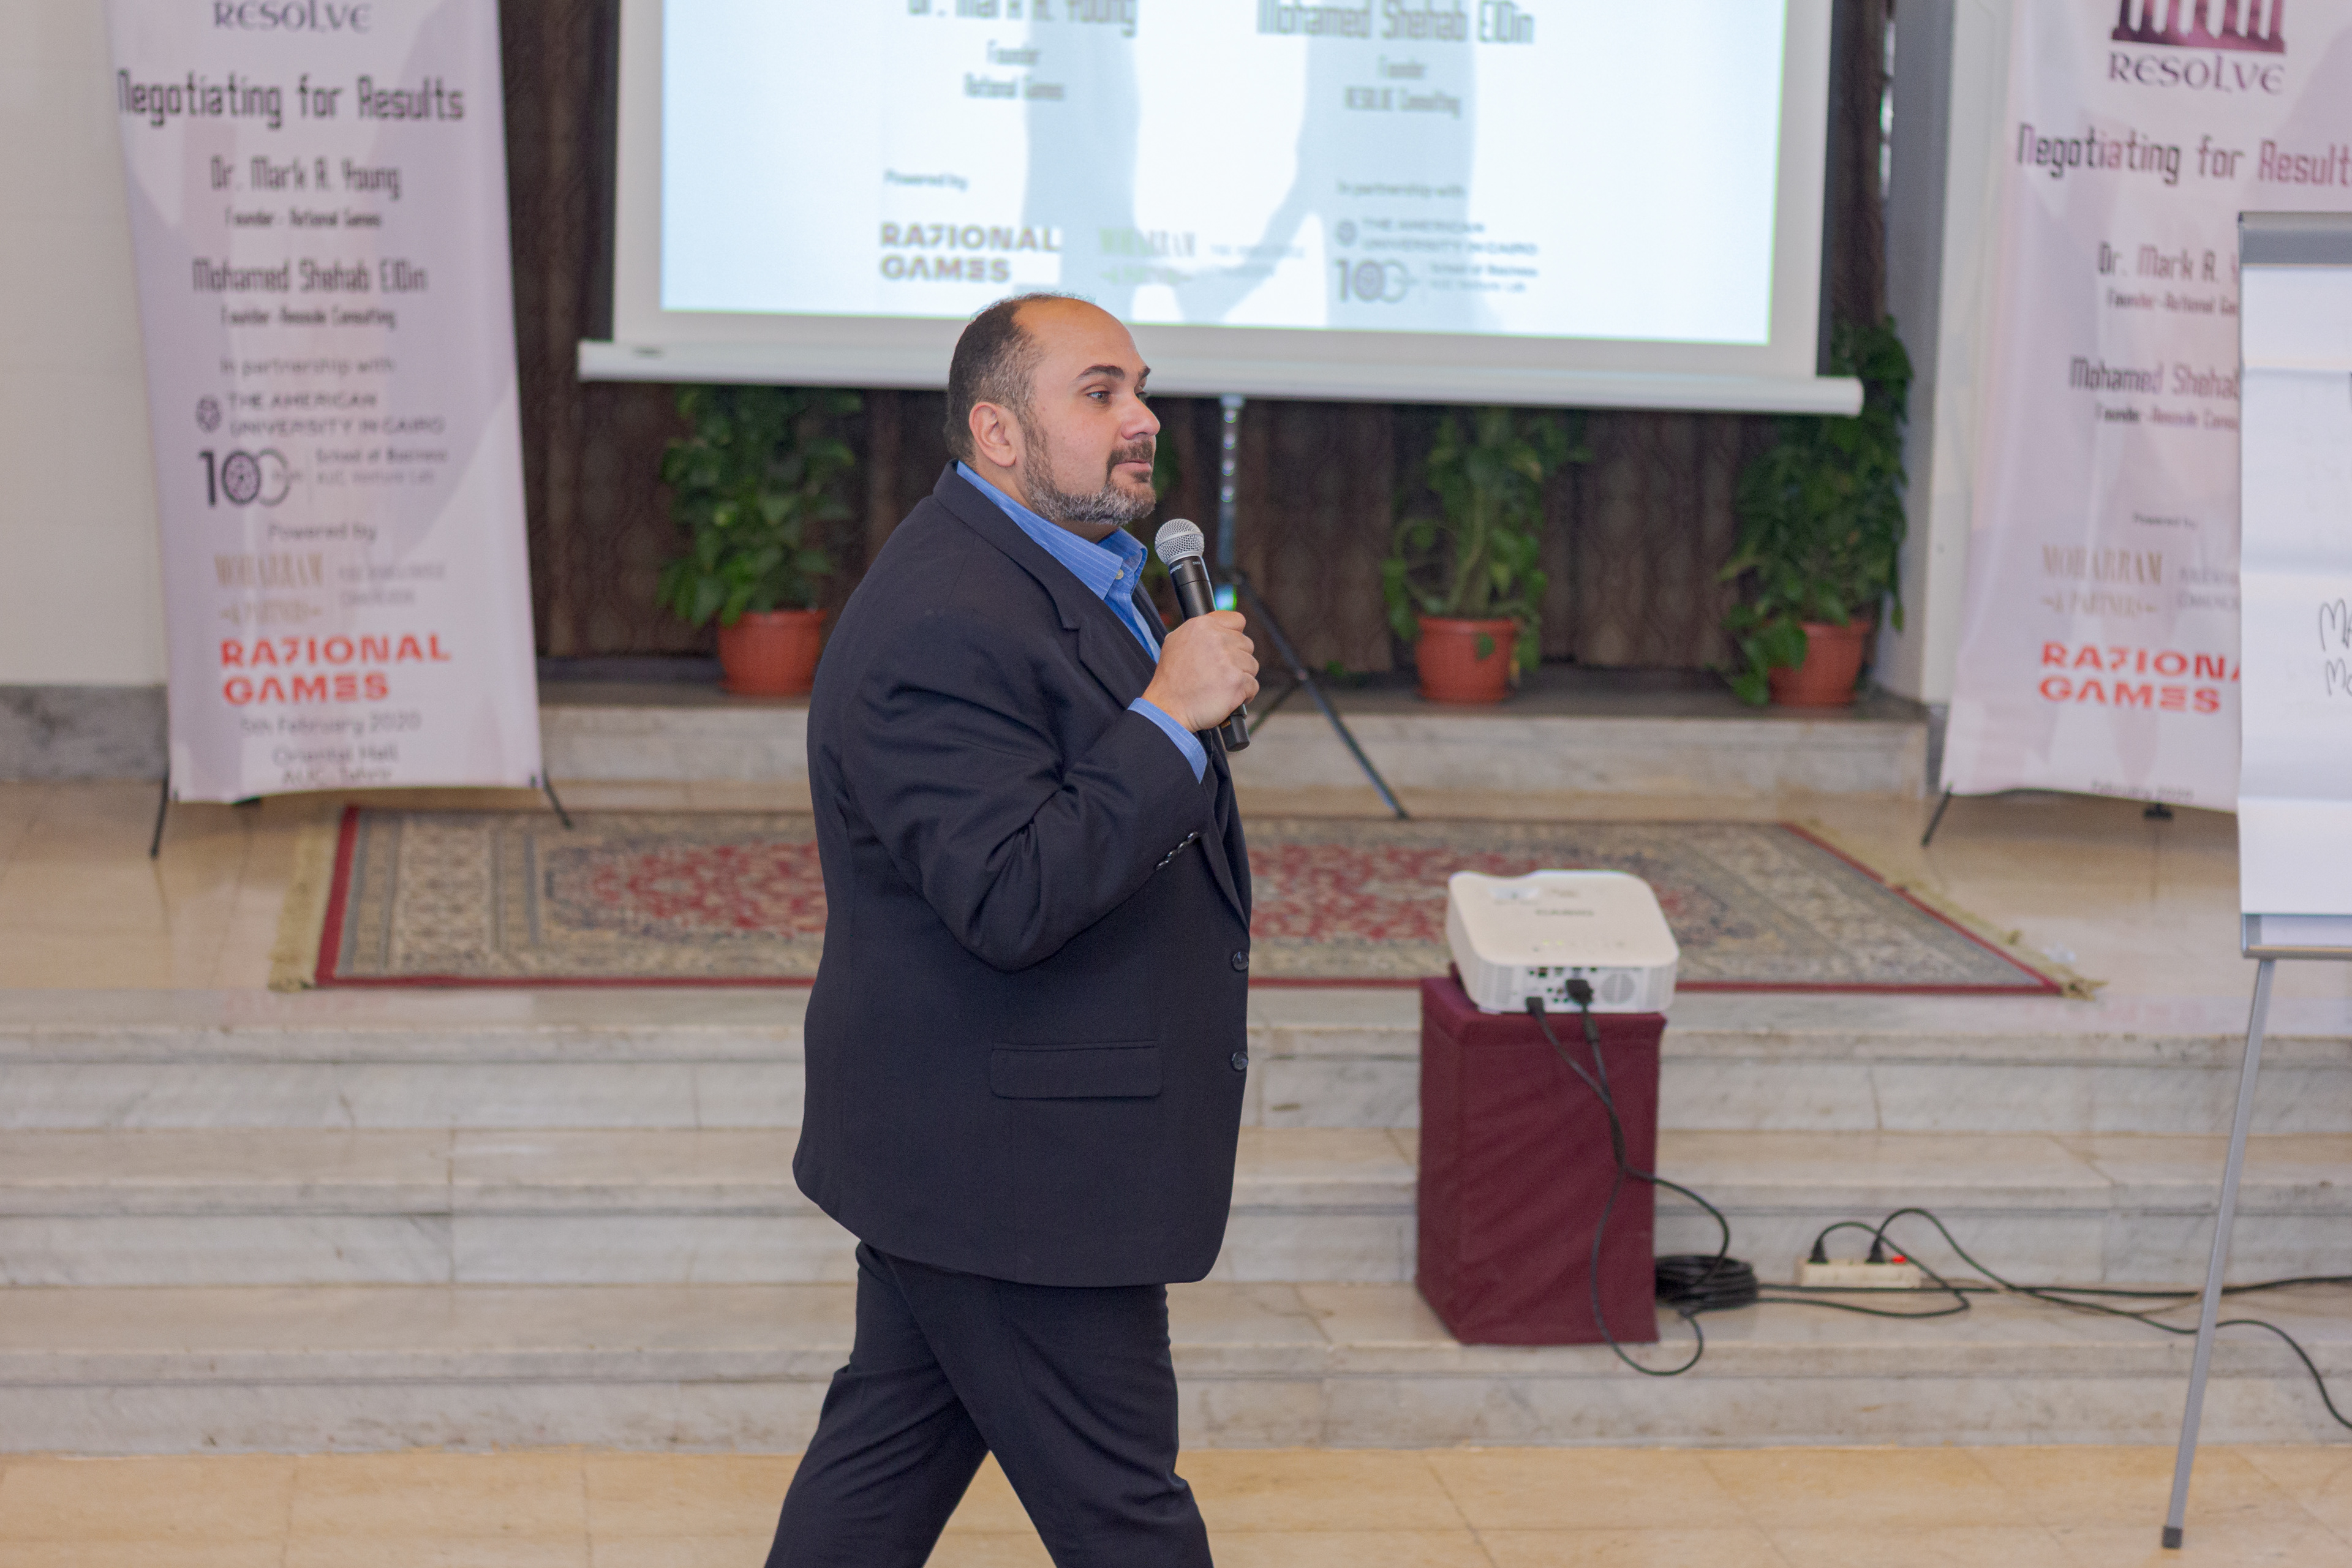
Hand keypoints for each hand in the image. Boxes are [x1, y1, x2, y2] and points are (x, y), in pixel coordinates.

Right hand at [1141, 611, 1258, 732]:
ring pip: (1252, 665)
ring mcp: (1228, 660)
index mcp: (1202, 626)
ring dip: (1242, 677)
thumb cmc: (1171, 680)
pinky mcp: (1237, 681)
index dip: (1235, 635)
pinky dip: (1244, 695)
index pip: (1237, 620)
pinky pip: (1253, 685)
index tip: (1229, 648)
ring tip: (1222, 686)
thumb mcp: (1175, 642)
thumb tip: (1219, 627)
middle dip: (1238, 660)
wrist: (1168, 708)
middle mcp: (1216, 639)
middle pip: (1247, 644)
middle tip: (1220, 673)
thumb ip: (1200, 631)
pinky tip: (1228, 697)